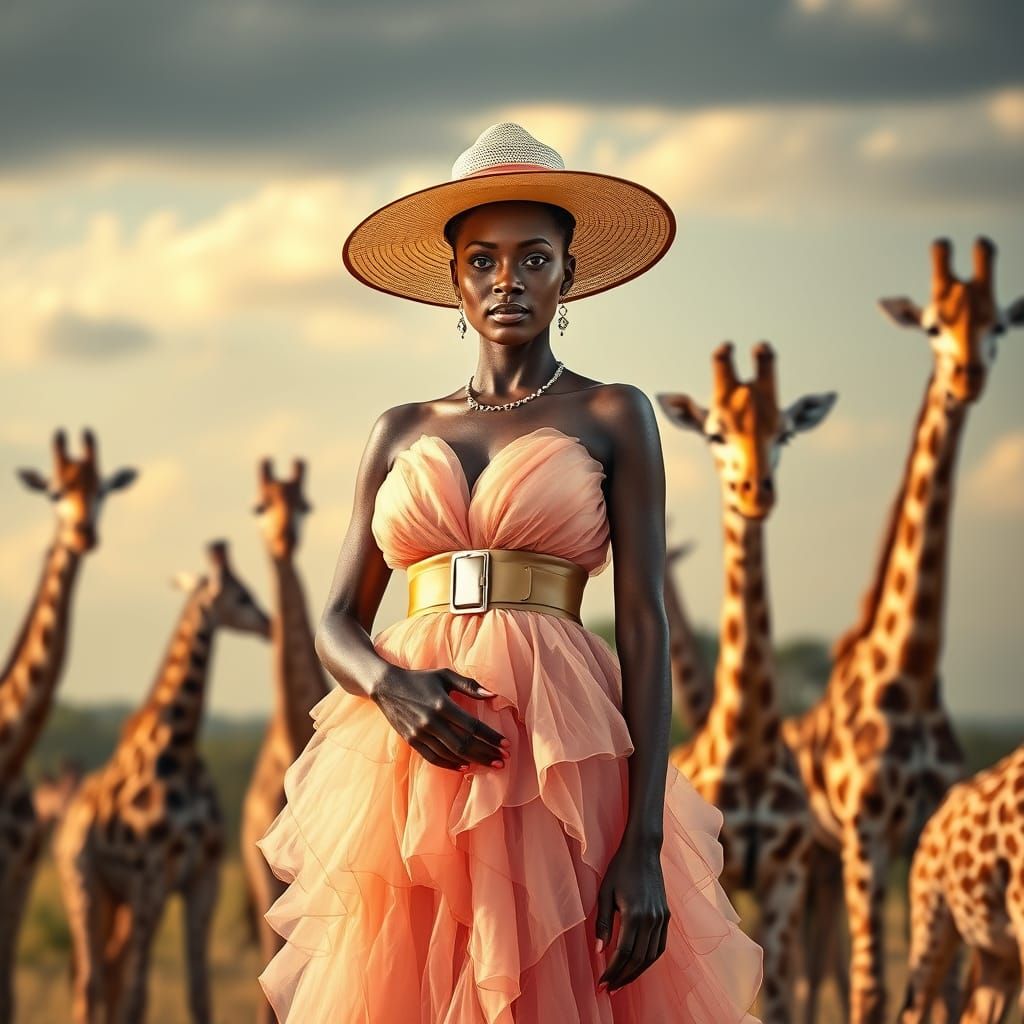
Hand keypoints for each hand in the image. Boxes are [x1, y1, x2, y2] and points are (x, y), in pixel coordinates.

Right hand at [370, 666, 509, 771]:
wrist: (386, 686)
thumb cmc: (420, 679)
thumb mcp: (445, 675)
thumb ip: (469, 685)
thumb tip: (493, 695)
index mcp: (442, 704)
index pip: (472, 726)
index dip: (491, 737)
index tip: (507, 743)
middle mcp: (431, 721)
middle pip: (464, 744)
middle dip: (487, 753)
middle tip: (504, 759)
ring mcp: (420, 733)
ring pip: (451, 753)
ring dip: (473, 761)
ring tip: (491, 764)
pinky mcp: (412, 741)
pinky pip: (434, 758)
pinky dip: (450, 765)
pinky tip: (466, 767)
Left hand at [595, 839, 669, 993]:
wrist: (643, 849)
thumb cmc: (620, 868)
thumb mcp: (605, 893)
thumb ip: (602, 924)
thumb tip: (599, 952)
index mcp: (635, 914)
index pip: (623, 953)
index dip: (611, 971)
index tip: (601, 984)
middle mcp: (652, 919)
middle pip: (638, 959)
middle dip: (623, 977)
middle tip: (608, 990)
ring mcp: (662, 918)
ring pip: (651, 956)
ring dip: (637, 973)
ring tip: (621, 982)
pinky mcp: (666, 915)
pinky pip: (660, 946)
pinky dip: (649, 960)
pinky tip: (638, 966)